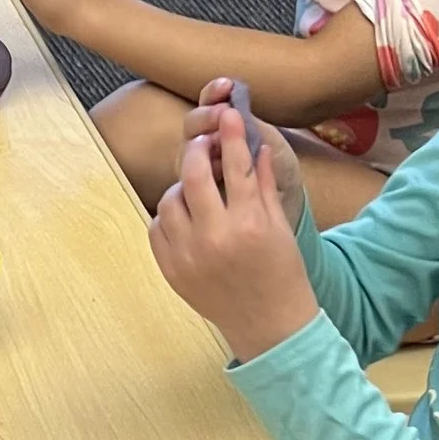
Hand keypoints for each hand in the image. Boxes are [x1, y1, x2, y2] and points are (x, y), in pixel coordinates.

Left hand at [148, 105, 319, 359]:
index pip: (236, 165)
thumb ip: (265, 185)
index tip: (228, 114)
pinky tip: (186, 218)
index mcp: (249, 224)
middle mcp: (215, 237)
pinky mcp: (171, 269)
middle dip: (196, 150)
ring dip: (182, 187)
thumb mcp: (280, 226)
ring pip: (169, 199)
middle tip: (203, 143)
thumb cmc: (281, 273)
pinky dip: (169, 217)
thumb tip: (255, 145)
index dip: (231, 135)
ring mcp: (188, 255)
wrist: (269, 325)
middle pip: (192, 174)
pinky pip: (157, 228)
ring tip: (197, 189)